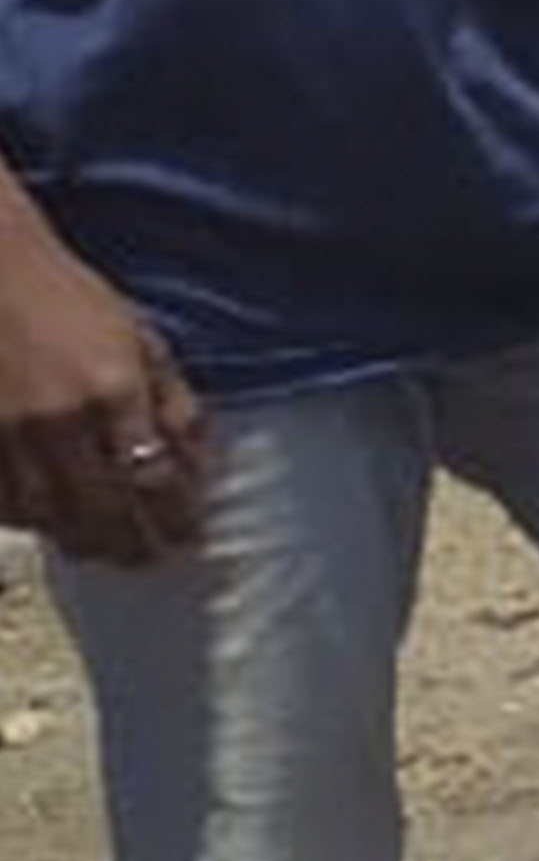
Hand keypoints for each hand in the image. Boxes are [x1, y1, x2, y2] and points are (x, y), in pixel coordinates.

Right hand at [0, 229, 202, 565]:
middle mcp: (61, 420)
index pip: (156, 479)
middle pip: (101, 511)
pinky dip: (29, 518)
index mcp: (114, 391)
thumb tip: (198, 465)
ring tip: (100, 547)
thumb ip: (174, 404)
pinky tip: (48, 521)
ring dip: (78, 539)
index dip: (176, 518)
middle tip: (148, 558)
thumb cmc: (73, 302)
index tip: (189, 536)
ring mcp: (8, 432)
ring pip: (47, 515)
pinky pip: (3, 500)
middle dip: (131, 545)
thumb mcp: (142, 341)